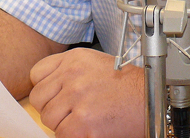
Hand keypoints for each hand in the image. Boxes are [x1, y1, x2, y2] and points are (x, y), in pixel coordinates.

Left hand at [29, 47, 144, 137]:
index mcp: (74, 59)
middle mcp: (73, 75)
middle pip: (39, 99)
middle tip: (72, 111)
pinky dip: (72, 135)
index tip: (56, 95)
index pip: (37, 75)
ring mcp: (77, 99)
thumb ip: (68, 71)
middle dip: (53, 108)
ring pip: (48, 119)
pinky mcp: (83, 123)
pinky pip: (61, 135)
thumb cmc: (127, 85)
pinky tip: (89, 129)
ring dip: (62, 123)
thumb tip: (49, 91)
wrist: (152, 99)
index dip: (46, 89)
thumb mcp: (95, 64)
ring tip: (84, 120)